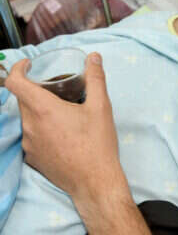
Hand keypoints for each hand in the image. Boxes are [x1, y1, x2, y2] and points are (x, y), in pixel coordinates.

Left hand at [6, 53, 126, 200]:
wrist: (93, 181)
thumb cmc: (97, 143)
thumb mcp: (101, 107)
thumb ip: (96, 79)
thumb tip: (94, 57)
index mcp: (43, 109)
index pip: (15, 83)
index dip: (17, 69)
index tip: (28, 65)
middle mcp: (30, 125)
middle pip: (22, 100)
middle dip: (35, 90)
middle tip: (56, 90)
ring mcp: (29, 143)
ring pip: (27, 118)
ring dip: (39, 111)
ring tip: (62, 113)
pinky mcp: (32, 158)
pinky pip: (31, 136)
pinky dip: (41, 128)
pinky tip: (62, 134)